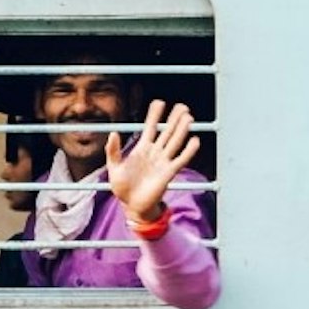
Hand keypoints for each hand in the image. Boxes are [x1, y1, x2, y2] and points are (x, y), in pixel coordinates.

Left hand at [104, 98, 202, 223]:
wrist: (132, 206)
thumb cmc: (123, 188)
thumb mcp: (113, 168)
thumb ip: (113, 151)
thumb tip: (113, 133)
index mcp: (141, 150)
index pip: (149, 128)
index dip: (154, 116)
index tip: (159, 102)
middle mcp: (155, 153)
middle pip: (167, 132)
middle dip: (174, 119)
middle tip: (182, 106)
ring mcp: (163, 162)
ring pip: (175, 142)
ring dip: (182, 130)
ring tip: (189, 117)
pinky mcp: (169, 173)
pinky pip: (181, 159)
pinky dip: (189, 151)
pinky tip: (195, 141)